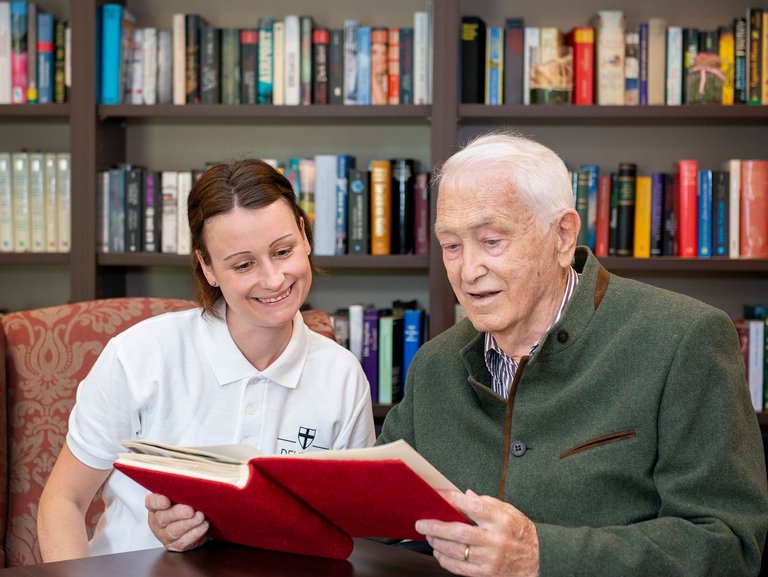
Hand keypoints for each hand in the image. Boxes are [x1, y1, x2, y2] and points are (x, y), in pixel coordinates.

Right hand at [145, 493, 209, 551]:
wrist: (195, 520)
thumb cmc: (187, 502)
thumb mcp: (182, 493)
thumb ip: (182, 488)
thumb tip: (191, 478)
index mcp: (156, 506)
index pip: (151, 502)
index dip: (158, 502)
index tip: (166, 501)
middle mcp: (157, 521)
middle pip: (162, 518)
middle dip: (178, 513)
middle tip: (190, 510)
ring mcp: (165, 535)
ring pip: (173, 531)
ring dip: (189, 524)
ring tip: (200, 517)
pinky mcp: (175, 545)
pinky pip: (183, 542)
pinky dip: (195, 534)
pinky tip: (203, 526)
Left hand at [414, 489, 538, 576]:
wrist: (539, 561)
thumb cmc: (522, 533)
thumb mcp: (511, 512)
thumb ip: (488, 502)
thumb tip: (466, 495)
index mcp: (501, 520)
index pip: (473, 506)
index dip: (453, 499)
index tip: (438, 495)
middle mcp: (495, 540)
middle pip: (458, 532)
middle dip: (435, 527)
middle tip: (421, 523)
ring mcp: (489, 558)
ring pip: (456, 551)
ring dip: (437, 543)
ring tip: (428, 535)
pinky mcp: (486, 573)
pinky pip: (459, 568)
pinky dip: (445, 560)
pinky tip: (439, 552)